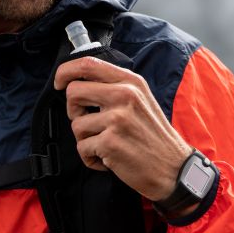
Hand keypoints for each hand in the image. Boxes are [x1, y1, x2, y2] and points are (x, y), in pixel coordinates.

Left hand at [54, 55, 192, 201]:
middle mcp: (124, 95)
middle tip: (90, 122)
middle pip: (73, 92)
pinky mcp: (110, 142)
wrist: (174, 168)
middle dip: (74, 110)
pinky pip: (82, 148)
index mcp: (130, 82)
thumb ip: (115, 86)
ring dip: (86, 139)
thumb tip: (80, 80)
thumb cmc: (154, 136)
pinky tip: (109, 159)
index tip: (59, 82)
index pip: (88, 64)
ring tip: (107, 144)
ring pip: (75, 124)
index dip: (65, 71)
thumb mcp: (141, 99)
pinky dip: (91, 158)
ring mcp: (117, 118)